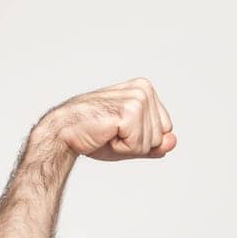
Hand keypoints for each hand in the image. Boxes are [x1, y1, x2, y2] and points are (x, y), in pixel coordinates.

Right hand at [32, 77, 176, 160]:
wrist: (63, 133)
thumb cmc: (93, 135)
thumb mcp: (131, 142)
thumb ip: (154, 144)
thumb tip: (173, 141)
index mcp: (145, 90)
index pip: (165, 130)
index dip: (143, 140)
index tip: (119, 131)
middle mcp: (144, 89)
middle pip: (161, 136)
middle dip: (137, 143)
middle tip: (111, 132)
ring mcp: (138, 98)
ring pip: (151, 142)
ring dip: (128, 146)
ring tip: (108, 132)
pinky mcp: (129, 111)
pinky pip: (139, 145)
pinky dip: (122, 148)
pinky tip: (106, 134)